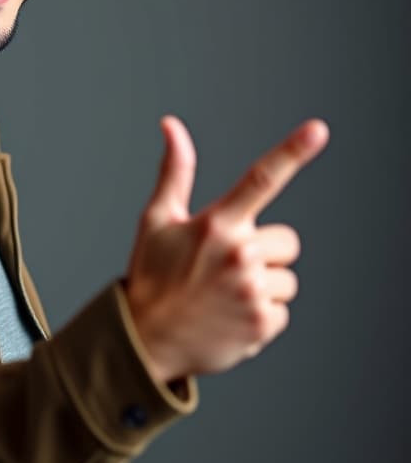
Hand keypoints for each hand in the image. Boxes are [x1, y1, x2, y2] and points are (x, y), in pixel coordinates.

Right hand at [123, 116, 329, 381]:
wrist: (144, 339)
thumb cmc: (153, 274)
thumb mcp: (158, 220)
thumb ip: (175, 171)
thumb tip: (171, 124)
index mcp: (216, 224)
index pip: (259, 179)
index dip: (291, 152)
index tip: (317, 129)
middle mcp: (238, 254)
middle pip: (287, 242)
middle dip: (265, 253)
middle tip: (225, 269)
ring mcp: (252, 290)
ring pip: (286, 279)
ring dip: (263, 288)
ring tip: (223, 297)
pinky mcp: (261, 323)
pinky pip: (282, 311)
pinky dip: (260, 317)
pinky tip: (229, 319)